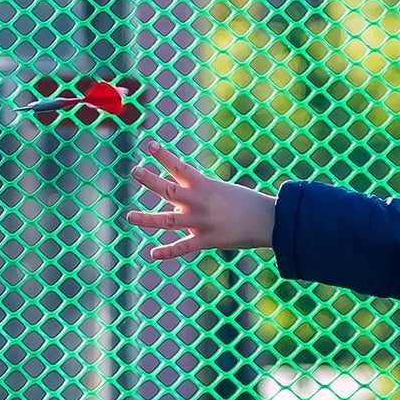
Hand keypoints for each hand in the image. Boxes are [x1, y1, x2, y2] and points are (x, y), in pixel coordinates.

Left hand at [127, 140, 276, 262]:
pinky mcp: (207, 240)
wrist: (269, 220)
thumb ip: (198, 195)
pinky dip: (167, 252)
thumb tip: (177, 202)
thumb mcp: (221, 192)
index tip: (149, 145)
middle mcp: (199, 202)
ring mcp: (201, 222)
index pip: (179, 166)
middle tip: (135, 171)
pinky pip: (183, 247)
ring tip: (129, 216)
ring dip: (147, 219)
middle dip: (149, 180)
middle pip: (168, 190)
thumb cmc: (246, 204)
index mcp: (205, 185)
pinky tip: (153, 253)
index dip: (163, 155)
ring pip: (168, 220)